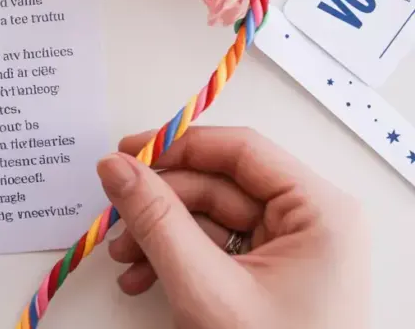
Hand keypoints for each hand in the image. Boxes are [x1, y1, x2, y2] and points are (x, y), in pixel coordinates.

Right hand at [97, 127, 369, 328]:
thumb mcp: (206, 287)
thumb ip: (156, 219)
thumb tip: (116, 166)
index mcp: (319, 211)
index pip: (239, 150)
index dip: (178, 146)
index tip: (127, 153)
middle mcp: (311, 222)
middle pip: (218, 185)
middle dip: (159, 205)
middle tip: (114, 217)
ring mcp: (292, 251)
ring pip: (210, 218)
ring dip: (159, 235)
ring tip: (123, 260)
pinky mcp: (272, 276)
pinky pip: (215, 248)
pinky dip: (175, 258)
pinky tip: (143, 278)